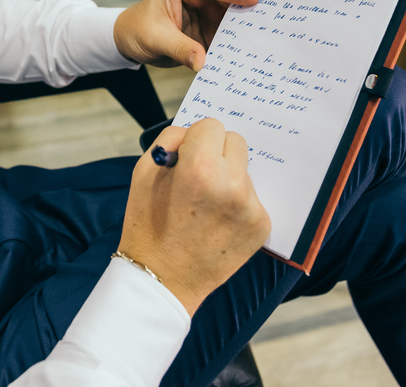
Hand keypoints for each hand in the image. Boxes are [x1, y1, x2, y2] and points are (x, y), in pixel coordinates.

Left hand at [114, 0, 258, 71]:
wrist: (128, 41)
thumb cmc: (137, 29)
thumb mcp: (156, 38)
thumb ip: (180, 48)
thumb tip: (202, 62)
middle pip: (228, 2)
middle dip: (244, 13)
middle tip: (267, 22)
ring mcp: (205, 13)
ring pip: (230, 21)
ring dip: (241, 33)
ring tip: (260, 42)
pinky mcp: (208, 31)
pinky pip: (225, 38)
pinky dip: (233, 46)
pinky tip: (246, 54)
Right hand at [118, 119, 270, 314]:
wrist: (161, 280)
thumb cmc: (147, 225)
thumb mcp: (143, 172)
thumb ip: (170, 141)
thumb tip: (193, 133)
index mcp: (201, 168)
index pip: (212, 126)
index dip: (196, 139)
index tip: (188, 155)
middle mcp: (232, 185)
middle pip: (236, 142)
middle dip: (217, 152)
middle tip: (198, 175)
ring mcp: (251, 207)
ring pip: (244, 171)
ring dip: (228, 179)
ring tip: (205, 206)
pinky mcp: (261, 226)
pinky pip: (252, 197)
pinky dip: (237, 203)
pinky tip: (218, 222)